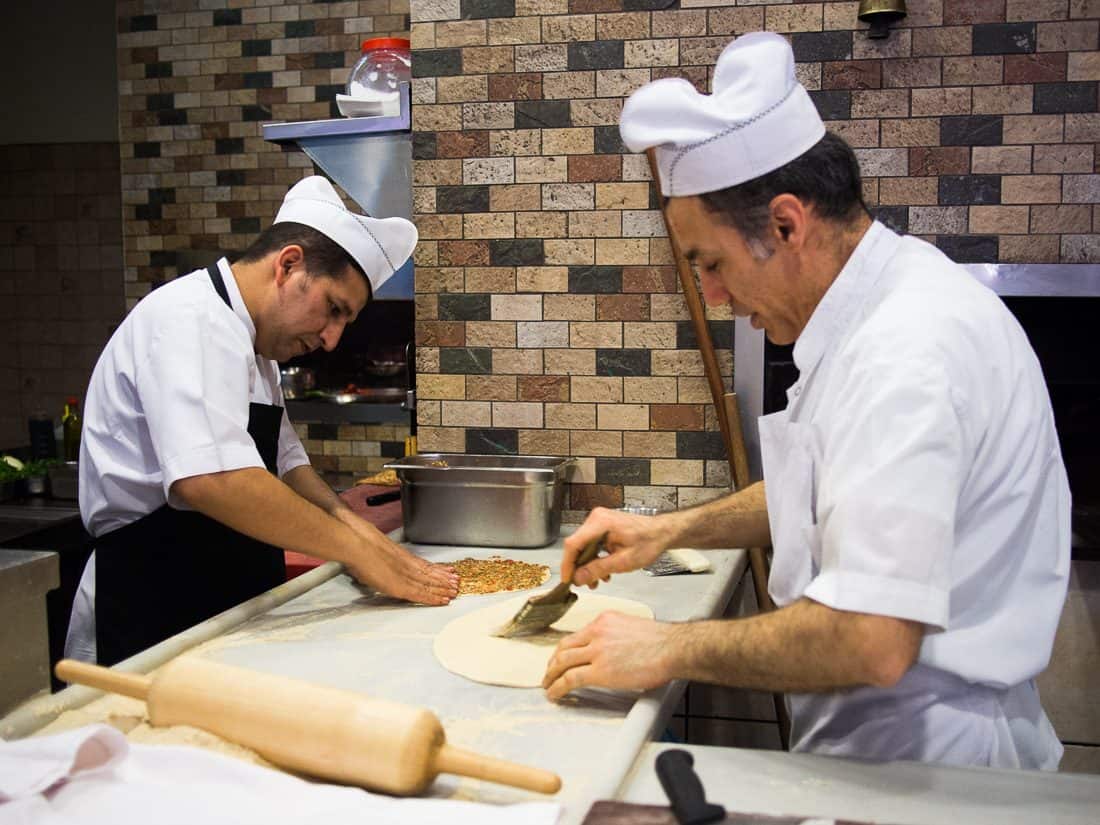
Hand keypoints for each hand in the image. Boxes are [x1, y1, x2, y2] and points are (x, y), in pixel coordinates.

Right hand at [337, 512, 457, 603]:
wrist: (355, 544)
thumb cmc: (357, 542)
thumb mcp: (368, 546)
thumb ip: (374, 556)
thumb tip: (367, 561)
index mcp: (399, 555)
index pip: (422, 564)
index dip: (435, 569)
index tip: (447, 570)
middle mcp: (404, 564)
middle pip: (428, 573)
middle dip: (443, 579)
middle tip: (456, 582)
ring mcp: (403, 575)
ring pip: (428, 583)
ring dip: (442, 588)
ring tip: (454, 590)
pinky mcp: (399, 586)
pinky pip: (420, 594)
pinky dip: (432, 598)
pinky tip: (442, 600)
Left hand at [542, 612, 675, 700]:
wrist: (672, 648)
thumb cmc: (662, 642)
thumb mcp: (632, 627)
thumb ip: (616, 636)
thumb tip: (611, 651)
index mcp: (604, 620)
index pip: (576, 635)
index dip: (565, 650)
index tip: (562, 658)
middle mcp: (596, 632)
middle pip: (564, 647)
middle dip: (553, 662)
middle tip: (549, 672)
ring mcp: (597, 651)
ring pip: (563, 662)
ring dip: (551, 675)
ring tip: (548, 685)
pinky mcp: (600, 671)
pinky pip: (571, 679)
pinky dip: (558, 687)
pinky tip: (554, 694)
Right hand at [561, 507, 672, 588]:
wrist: (661, 533)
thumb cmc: (648, 542)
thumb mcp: (624, 561)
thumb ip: (598, 569)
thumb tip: (578, 578)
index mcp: (600, 523)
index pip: (573, 544)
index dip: (567, 563)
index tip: (567, 580)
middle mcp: (596, 519)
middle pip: (577, 546)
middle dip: (579, 568)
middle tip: (585, 584)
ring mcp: (598, 522)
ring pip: (583, 547)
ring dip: (588, 565)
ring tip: (597, 581)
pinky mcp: (602, 527)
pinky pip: (591, 544)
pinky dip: (594, 559)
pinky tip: (603, 572)